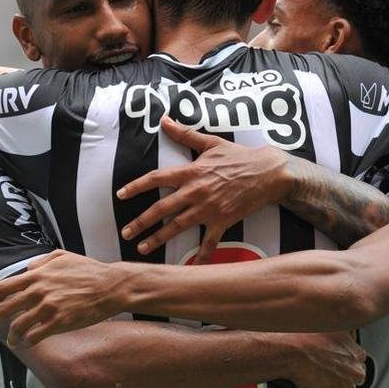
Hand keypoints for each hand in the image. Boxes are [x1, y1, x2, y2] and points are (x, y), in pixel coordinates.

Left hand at [0, 250, 127, 345]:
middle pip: (4, 309)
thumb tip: (27, 270)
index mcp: (37, 275)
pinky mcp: (59, 323)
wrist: (110, 287)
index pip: (3, 288)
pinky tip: (29, 342)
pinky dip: (28, 341)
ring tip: (12, 341)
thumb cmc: (89, 271)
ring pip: (17, 326)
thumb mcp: (62, 256)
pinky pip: (34, 336)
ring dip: (11, 336)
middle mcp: (38, 291)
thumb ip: (41, 262)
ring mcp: (48, 308)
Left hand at [117, 117, 290, 263]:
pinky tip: (190, 267)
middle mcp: (196, 191)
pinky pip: (209, 242)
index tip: (121, 195)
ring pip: (178, 226)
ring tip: (142, 248)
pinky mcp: (223, 221)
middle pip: (162, 208)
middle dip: (141, 221)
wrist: (267, 173)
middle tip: (125, 232)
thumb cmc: (239, 156)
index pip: (156, 178)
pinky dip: (200, 256)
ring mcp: (209, 208)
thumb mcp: (211, 142)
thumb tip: (164, 120)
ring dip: (158, 238)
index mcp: (191, 172)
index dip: (136, 187)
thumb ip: (185, 134)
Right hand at [283, 331, 366, 387]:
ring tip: (326, 386)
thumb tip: (350, 329)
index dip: (348, 360)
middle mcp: (354, 371)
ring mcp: (345, 387)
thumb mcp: (333, 326)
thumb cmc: (307, 337)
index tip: (341, 360)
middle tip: (330, 371)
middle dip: (345, 376)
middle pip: (356, 378)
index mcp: (356, 353)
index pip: (360, 360)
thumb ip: (345, 331)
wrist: (292, 351)